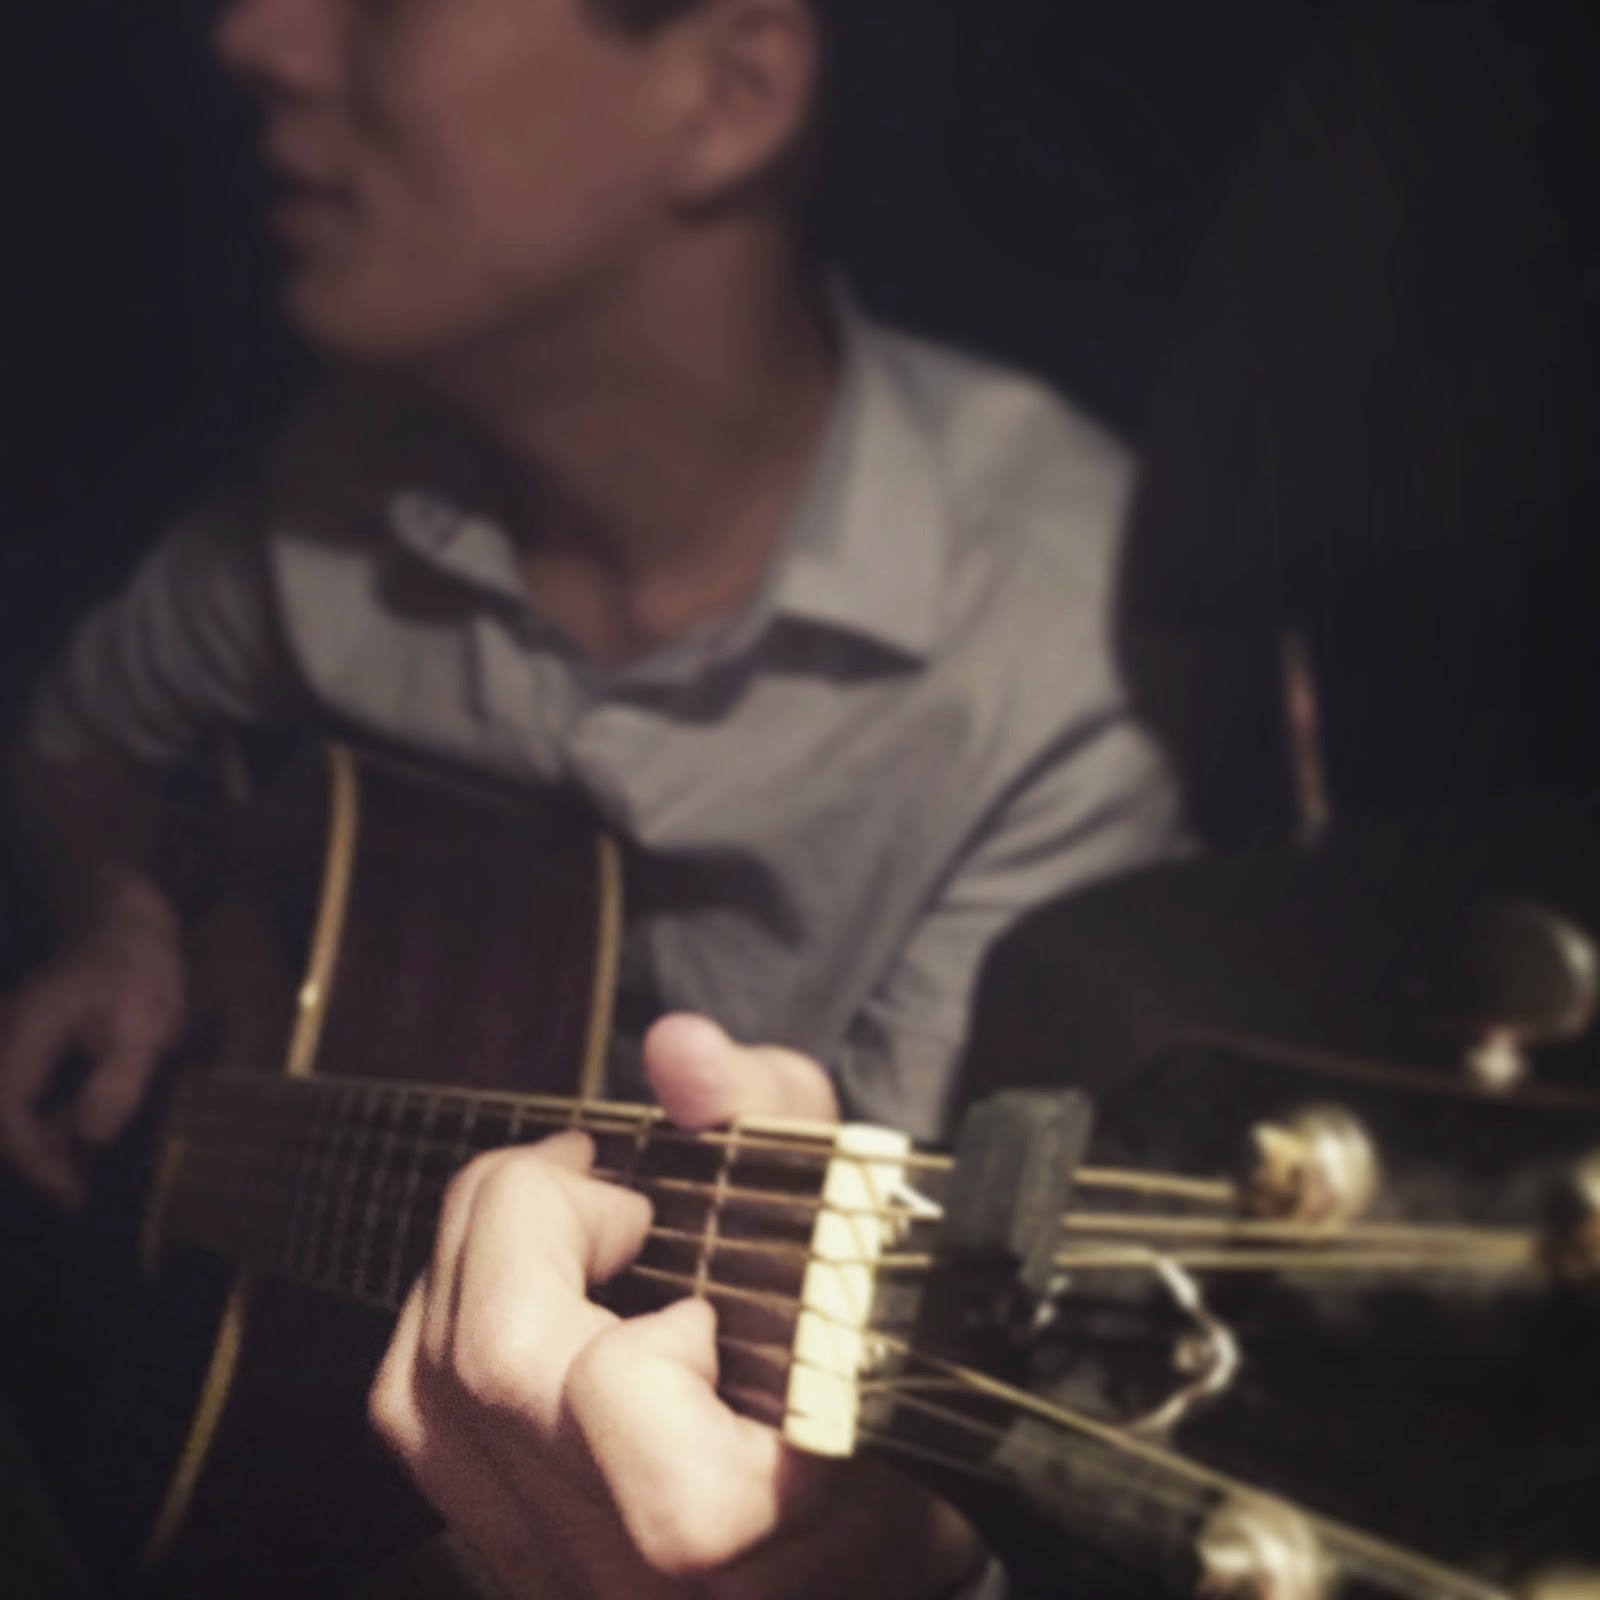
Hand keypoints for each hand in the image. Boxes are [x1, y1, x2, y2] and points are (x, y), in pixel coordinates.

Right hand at [0, 899, 184, 1205]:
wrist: (123, 926)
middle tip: (78, 1195)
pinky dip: (43, 1127)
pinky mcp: (20, 1052)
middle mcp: (4, 1042)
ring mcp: (8, 1046)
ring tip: (81, 1179)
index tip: (71, 1196)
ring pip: (9, 1111)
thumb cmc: (140, 972)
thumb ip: (119, 1079)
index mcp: (24, 1036)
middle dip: (33, 1163)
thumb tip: (89, 1137)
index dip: (35, 1164)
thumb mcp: (146, 1023)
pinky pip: (19, 1099)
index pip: (8, 1115)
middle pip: (0, 1121)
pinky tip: (80, 1142)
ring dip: (38, 1148)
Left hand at [369, 1015, 982, 1598]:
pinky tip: (525, 1286)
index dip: (620, 1284)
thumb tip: (676, 1048)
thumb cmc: (887, 1378)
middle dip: (521, 1219)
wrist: (871, 1544)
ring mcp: (558, 1579)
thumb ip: (779, 1121)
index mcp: (745, 1508)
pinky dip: (446, 1319)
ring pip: (422, 1396)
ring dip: (475, 1257)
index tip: (670, 1245)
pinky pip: (415, 1430)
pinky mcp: (513, 1565)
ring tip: (563, 1218)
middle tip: (603, 1192)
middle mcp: (632, 1575)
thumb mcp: (860, 1227)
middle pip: (485, 1368)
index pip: (616, 1386)